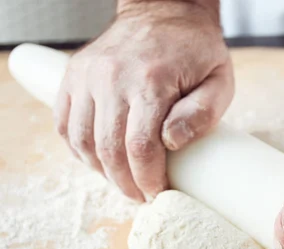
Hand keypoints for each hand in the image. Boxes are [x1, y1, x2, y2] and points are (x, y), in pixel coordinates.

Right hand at [54, 1, 233, 200]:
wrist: (165, 11)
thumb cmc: (197, 52)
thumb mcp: (218, 82)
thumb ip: (201, 114)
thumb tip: (171, 143)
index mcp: (151, 81)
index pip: (140, 147)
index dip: (148, 179)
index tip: (157, 193)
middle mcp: (112, 77)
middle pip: (108, 149)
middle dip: (126, 183)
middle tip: (141, 195)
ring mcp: (88, 75)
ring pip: (82, 141)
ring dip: (101, 171)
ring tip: (123, 181)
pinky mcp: (74, 75)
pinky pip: (64, 123)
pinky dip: (79, 150)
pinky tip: (99, 161)